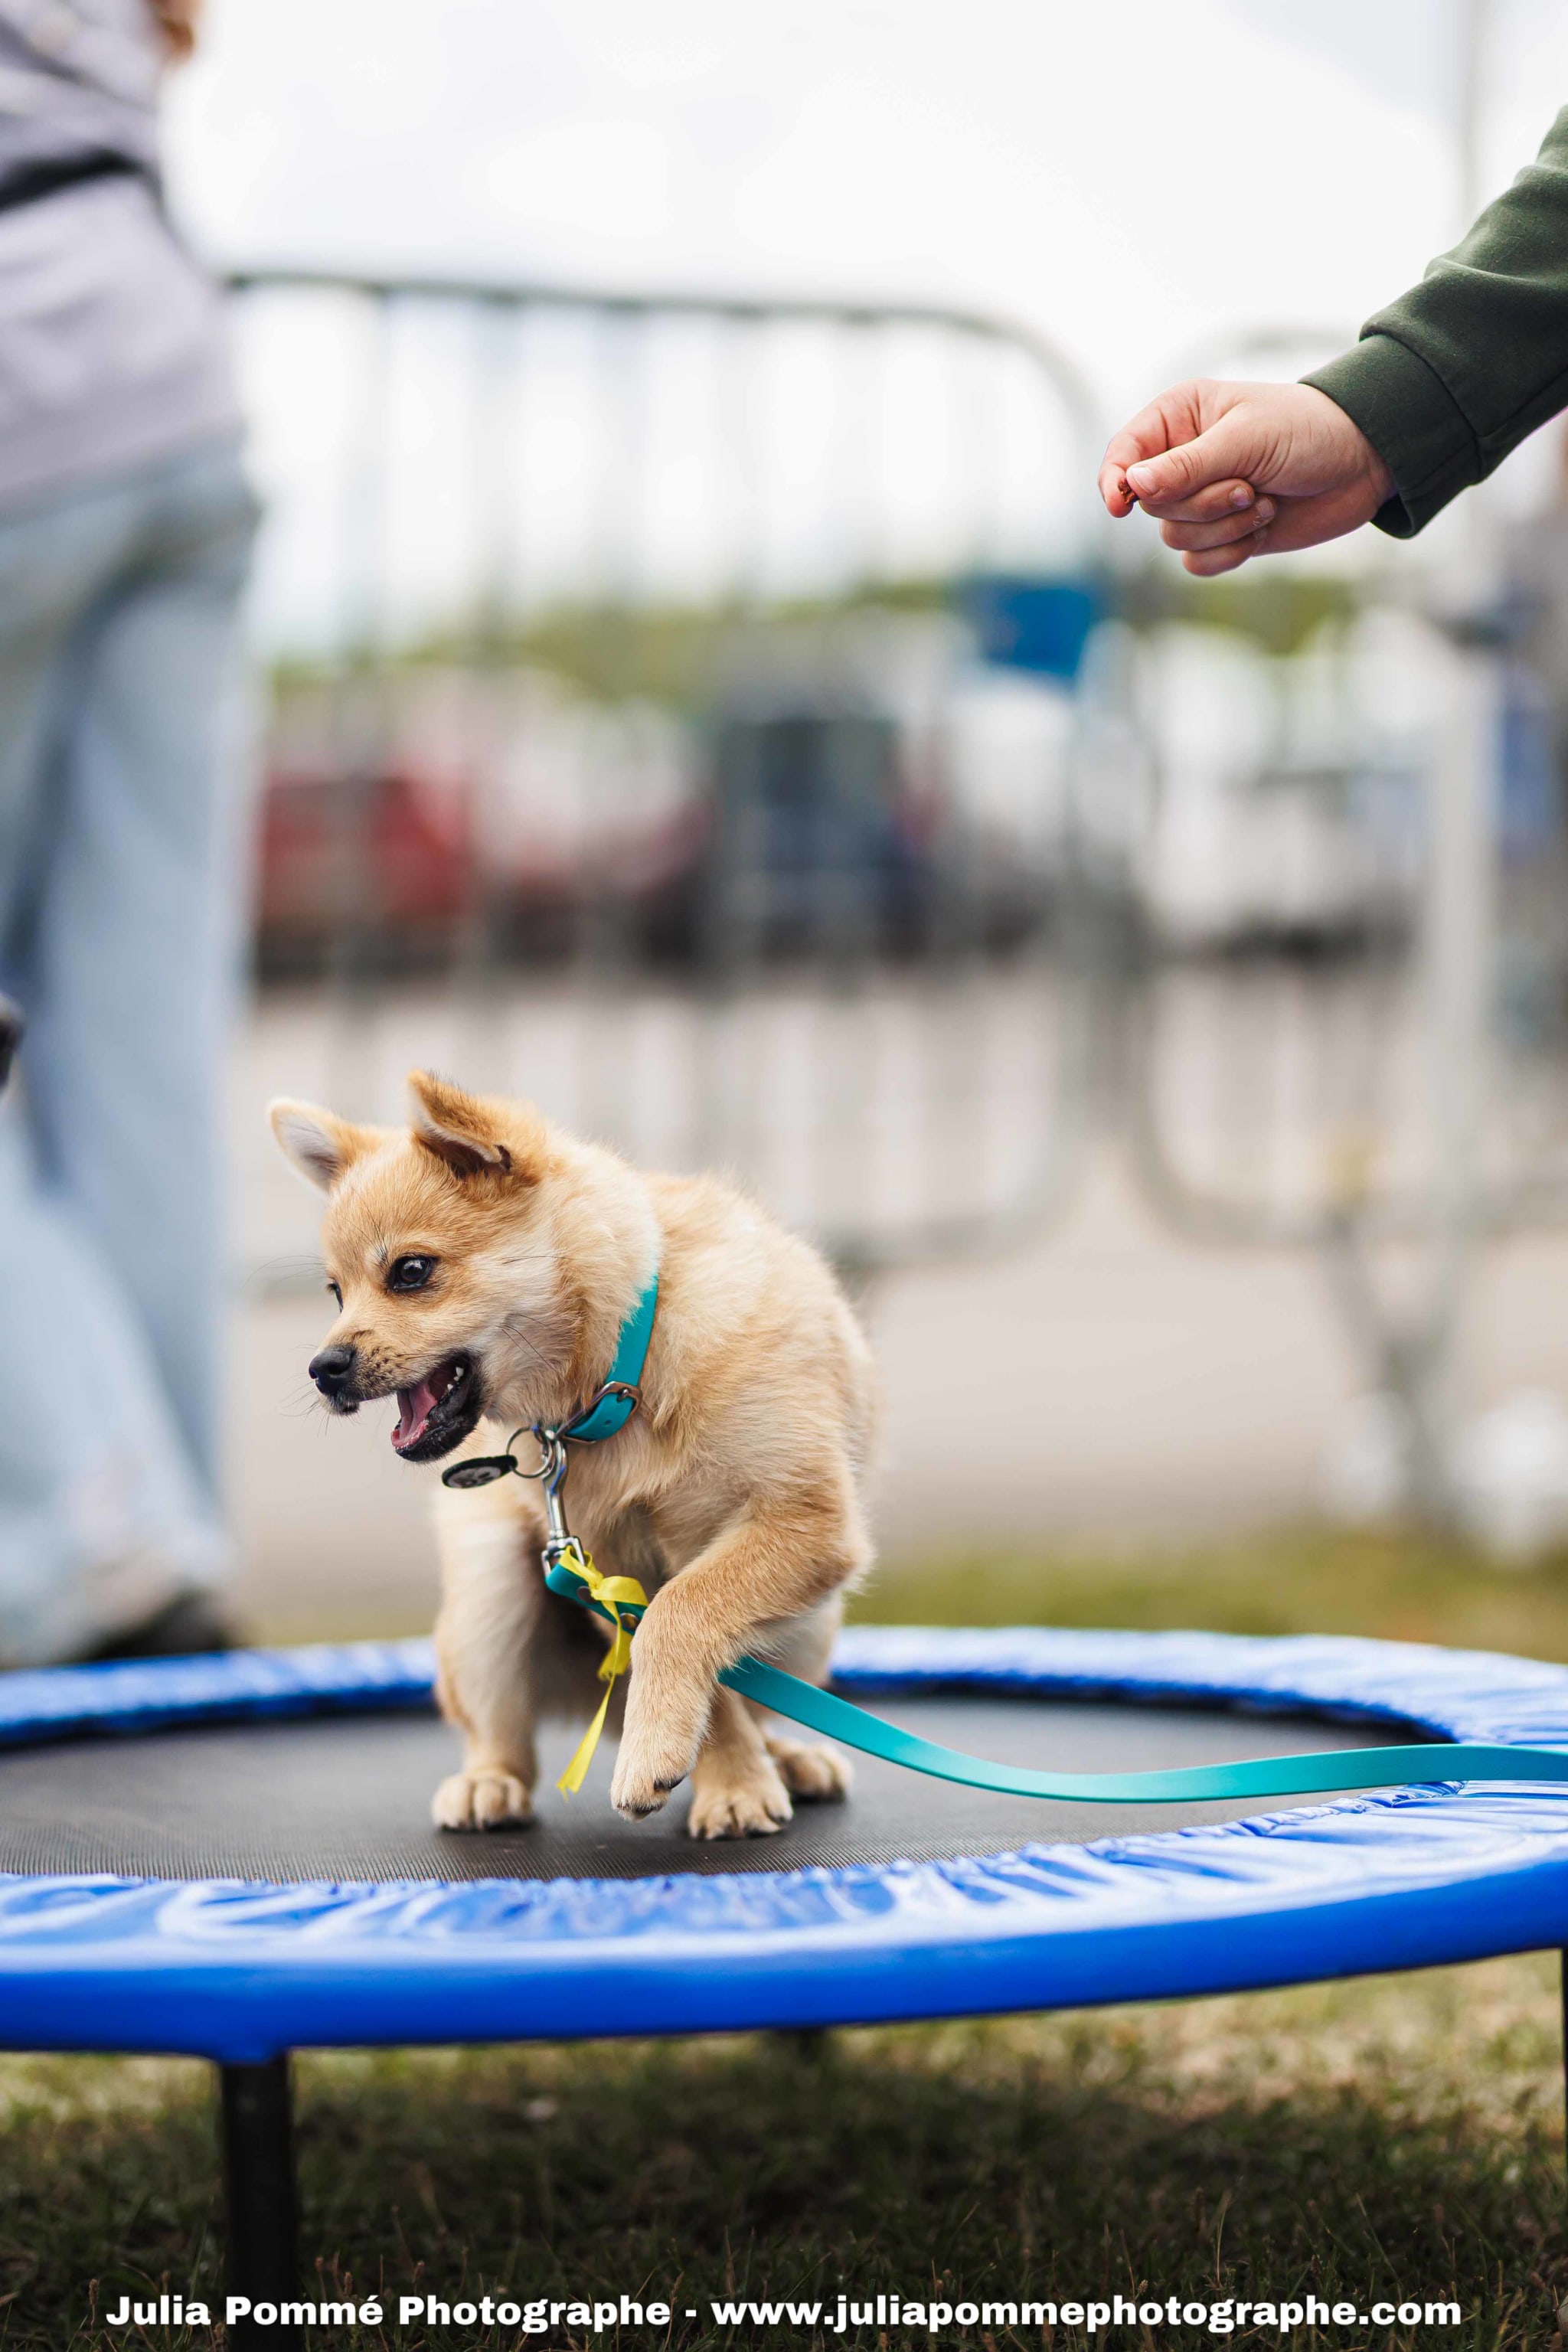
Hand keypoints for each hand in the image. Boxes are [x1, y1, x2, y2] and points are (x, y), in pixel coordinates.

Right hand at [1098, 380, 1394, 575]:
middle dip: (1202, 502)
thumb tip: (1134, 486)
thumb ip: (1188, 465)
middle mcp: (1182, 460)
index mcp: (1179, 419)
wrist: (1362, 465)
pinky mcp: (1221, 536)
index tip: (1119, 506)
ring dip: (1224, 526)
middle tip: (1247, 485)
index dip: (1114, 481)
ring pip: (1174, 537)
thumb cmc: (1307, 431)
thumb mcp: (1246, 439)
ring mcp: (1201, 500)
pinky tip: (1263, 527)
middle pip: (1152, 504)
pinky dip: (1231, 552)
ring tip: (1263, 501)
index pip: (1125, 454)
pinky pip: (1197, 563)